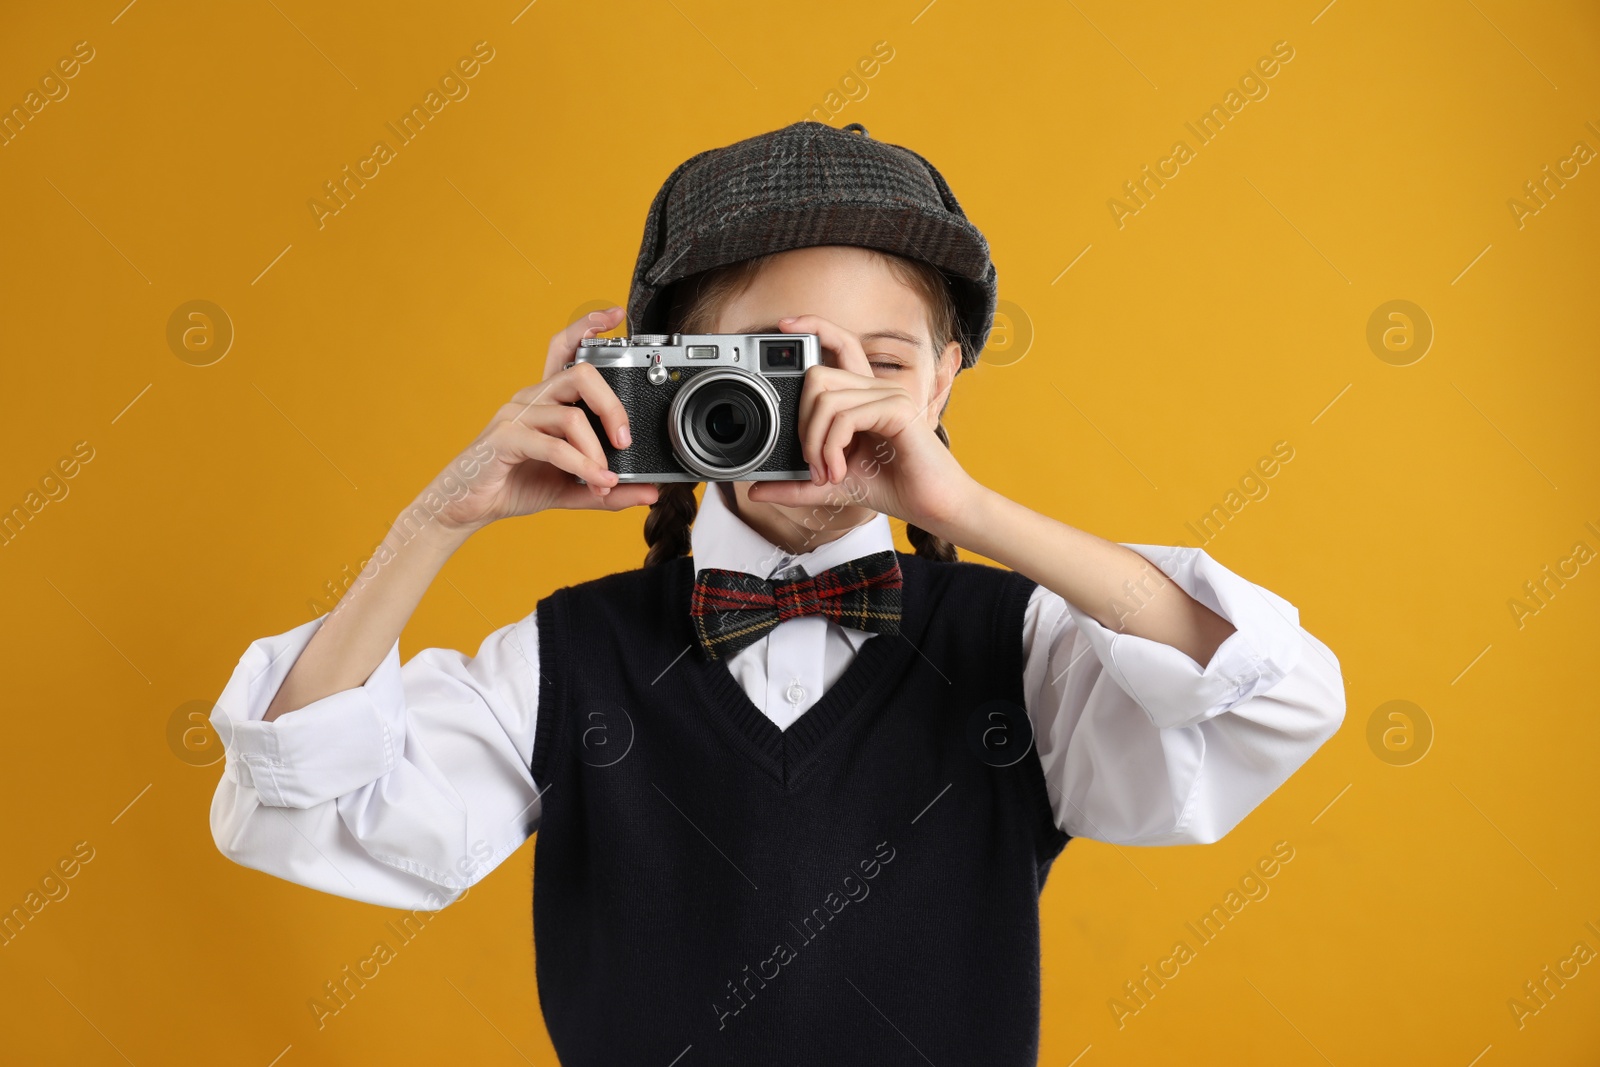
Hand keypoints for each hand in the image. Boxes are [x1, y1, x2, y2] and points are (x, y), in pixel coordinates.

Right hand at [424, 308, 660, 532]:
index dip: (587, 327)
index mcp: (546, 399)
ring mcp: (516, 415)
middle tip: (625, 440)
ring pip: (571, 416)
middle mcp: (531, 398)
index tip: (615, 317)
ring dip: (597, 451)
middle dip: (612, 406)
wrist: (470, 507)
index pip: (564, 348)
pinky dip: (581, 466)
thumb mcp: (573, 489)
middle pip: (580, 374)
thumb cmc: (516, 485)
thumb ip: (609, 488)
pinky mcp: (505, 438)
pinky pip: (552, 445)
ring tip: (606, 479)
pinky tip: (595, 483)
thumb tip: (650, 493)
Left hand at [745, 314, 973, 528]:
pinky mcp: (897, 411)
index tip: (783, 325)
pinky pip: (845, 418)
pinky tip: (840, 472)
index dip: (813, 326)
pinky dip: (832, 448)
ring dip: (816, 444)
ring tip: (828, 474)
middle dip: (802, 424)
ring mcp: (888, 396)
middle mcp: (876, 389)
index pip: (838, 344)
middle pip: (817, 375)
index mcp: (864, 396)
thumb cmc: (894, 489)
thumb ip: (797, 485)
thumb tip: (756, 490)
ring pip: (826, 400)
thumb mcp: (832, 486)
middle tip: (813, 465)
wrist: (933, 507)